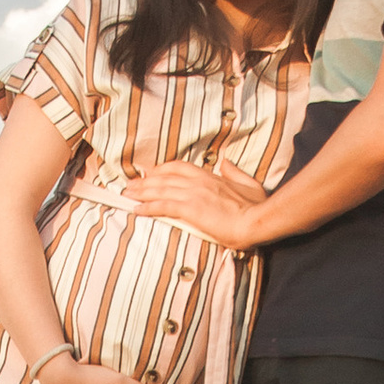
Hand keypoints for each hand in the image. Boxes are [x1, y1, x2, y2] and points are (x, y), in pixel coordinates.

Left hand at [128, 158, 270, 247]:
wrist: (257, 220)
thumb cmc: (256, 206)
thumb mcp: (249, 183)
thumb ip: (235, 172)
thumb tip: (226, 163)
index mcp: (211, 176)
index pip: (179, 168)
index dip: (162, 170)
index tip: (150, 173)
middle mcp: (199, 182)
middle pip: (164, 177)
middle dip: (145, 180)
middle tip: (130, 184)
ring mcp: (194, 194)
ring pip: (160, 189)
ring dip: (141, 192)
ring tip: (127, 195)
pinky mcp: (191, 209)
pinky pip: (164, 206)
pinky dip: (148, 207)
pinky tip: (137, 209)